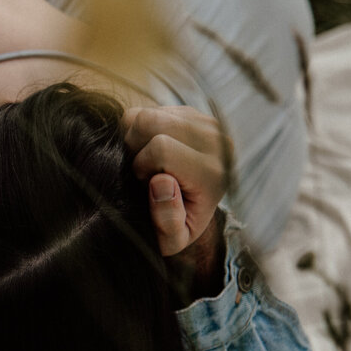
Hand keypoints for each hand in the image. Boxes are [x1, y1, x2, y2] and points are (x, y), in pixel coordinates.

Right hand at [122, 105, 231, 256]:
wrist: (198, 209)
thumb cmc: (179, 225)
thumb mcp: (172, 240)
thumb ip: (168, 221)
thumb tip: (161, 181)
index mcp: (212, 173)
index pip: (161, 147)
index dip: (142, 166)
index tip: (148, 185)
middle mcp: (215, 141)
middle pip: (150, 121)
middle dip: (135, 147)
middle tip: (144, 171)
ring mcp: (206, 123)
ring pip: (148, 113)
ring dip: (136, 138)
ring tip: (147, 162)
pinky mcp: (194, 114)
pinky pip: (151, 110)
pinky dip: (142, 131)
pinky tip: (152, 151)